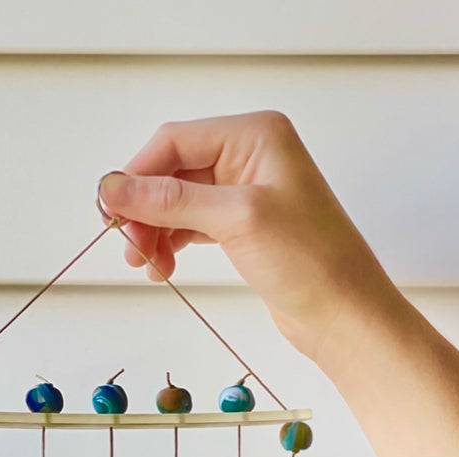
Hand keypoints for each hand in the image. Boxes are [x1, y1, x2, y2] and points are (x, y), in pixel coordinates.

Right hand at [98, 111, 402, 371]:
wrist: (348, 318)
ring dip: (157, 229)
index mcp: (256, 135)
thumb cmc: (312, 263)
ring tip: (146, 264)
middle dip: (146, 207)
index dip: (138, 174)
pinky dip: (175, 241)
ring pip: (181, 200)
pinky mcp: (249, 228)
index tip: (110, 211)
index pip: (176, 141)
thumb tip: (114, 188)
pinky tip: (164, 264)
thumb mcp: (236, 220)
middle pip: (175, 170)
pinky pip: (196, 224)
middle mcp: (253, 155)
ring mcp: (251, 192)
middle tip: (128, 246)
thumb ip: (171, 200)